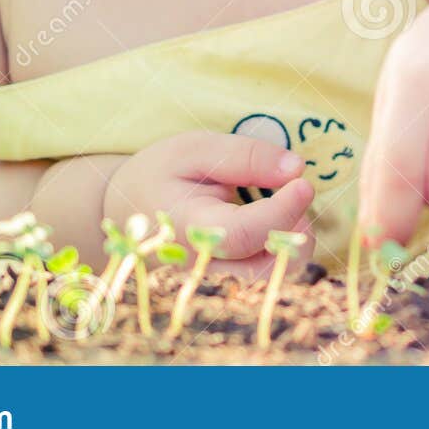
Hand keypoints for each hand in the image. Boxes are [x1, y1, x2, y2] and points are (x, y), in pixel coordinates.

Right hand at [104, 131, 316, 280]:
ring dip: (294, 241)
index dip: (282, 211)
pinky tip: (277, 218)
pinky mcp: (227, 279)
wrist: (125, 207)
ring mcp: (215, 278)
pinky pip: (266, 272)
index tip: (303, 182)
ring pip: (272, 277)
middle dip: (296, 231)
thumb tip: (296, 169)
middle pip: (266, 269)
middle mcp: (202, 264)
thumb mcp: (195, 148)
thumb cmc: (159, 173)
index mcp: (186, 228)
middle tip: (297, 190)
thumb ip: (246, 157)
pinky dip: (283, 246)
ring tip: (287, 202)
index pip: (242, 235)